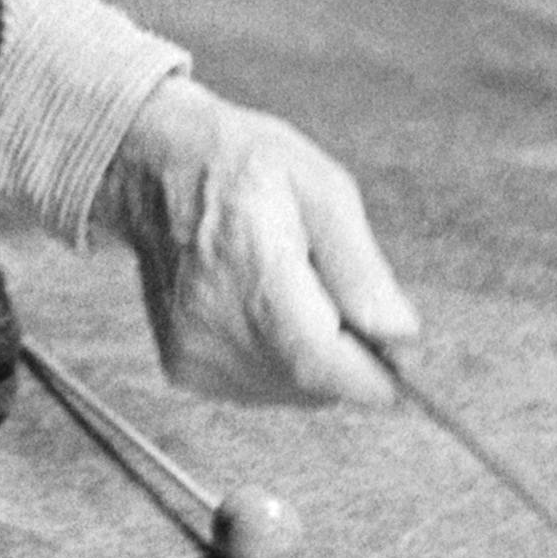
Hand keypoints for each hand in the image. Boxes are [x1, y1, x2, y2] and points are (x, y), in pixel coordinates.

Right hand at [103, 77, 418, 406]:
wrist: (156, 169)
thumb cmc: (242, 166)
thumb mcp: (323, 190)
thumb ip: (361, 269)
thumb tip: (399, 334)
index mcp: (252, 267)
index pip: (321, 362)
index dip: (373, 375)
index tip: (399, 361)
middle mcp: (214, 320)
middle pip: (314, 383)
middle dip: (346, 355)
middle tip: (339, 298)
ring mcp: (195, 351)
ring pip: (293, 392)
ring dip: (313, 358)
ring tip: (294, 296)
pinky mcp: (185, 368)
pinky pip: (262, 388)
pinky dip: (280, 360)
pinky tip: (265, 311)